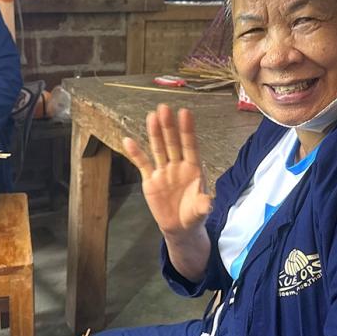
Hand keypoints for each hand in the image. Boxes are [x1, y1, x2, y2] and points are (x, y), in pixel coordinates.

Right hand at [122, 104, 212, 239]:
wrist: (179, 227)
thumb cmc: (193, 215)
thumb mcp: (200, 212)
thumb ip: (203, 205)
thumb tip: (208, 203)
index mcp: (193, 168)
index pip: (190, 145)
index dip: (187, 130)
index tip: (185, 113)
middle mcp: (178, 165)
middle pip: (172, 143)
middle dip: (168, 126)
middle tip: (164, 108)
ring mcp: (163, 171)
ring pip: (158, 149)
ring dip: (154, 133)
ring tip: (151, 116)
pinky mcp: (150, 180)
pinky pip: (142, 164)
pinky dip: (135, 153)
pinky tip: (128, 140)